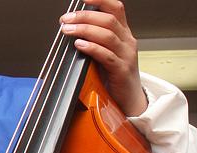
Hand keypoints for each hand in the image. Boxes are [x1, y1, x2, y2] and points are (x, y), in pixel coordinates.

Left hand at [59, 0, 147, 115]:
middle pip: (108, 20)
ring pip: (107, 35)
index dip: (100, 0)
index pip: (115, 8)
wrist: (130, 99)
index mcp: (123, 33)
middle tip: (66, 19)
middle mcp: (127, 41)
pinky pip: (107, 56)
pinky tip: (80, 45)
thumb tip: (72, 27)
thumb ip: (94, 39)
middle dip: (85, 16)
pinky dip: (92, 48)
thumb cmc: (115, 75)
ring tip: (68, 30)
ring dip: (85, 30)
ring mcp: (126, 55)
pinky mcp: (122, 71)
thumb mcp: (106, 52)